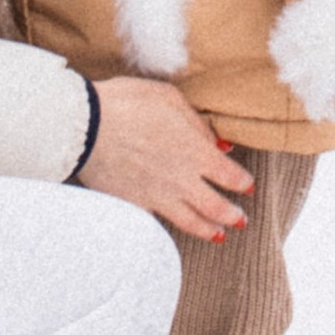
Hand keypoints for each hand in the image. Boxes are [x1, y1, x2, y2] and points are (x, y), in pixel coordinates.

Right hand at [77, 76, 252, 239]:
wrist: (86, 126)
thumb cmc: (129, 103)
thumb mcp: (170, 99)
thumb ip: (198, 124)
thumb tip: (221, 144)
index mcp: (196, 151)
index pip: (229, 175)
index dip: (242, 183)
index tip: (247, 187)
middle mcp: (182, 179)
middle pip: (216, 206)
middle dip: (233, 215)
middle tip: (241, 220)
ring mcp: (158, 196)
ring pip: (191, 222)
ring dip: (210, 230)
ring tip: (220, 235)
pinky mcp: (135, 204)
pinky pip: (159, 222)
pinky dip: (172, 230)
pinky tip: (176, 230)